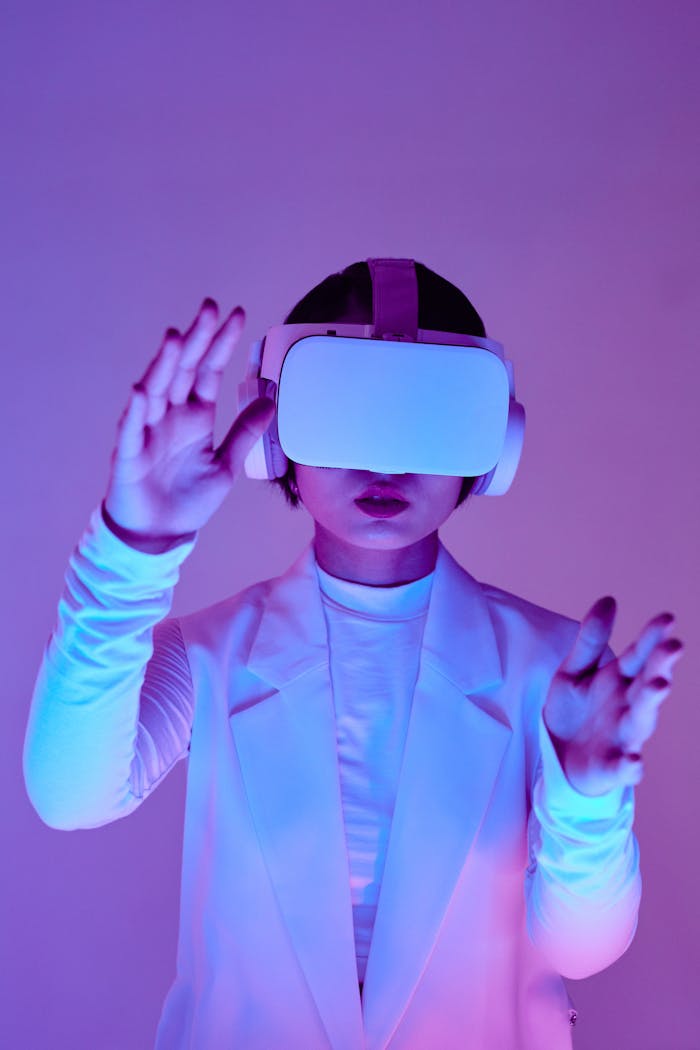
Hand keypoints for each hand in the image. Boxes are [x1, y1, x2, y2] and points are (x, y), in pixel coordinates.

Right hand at [104, 298, 275, 549]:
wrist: (159, 534)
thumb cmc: (188, 498)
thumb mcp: (226, 465)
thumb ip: (244, 432)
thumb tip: (271, 400)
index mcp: (195, 416)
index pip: (209, 371)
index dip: (221, 344)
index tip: (236, 315)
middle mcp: (170, 415)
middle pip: (183, 370)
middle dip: (196, 339)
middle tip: (209, 308)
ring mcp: (147, 431)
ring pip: (156, 390)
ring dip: (164, 365)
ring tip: (176, 338)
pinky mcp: (129, 454)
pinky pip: (132, 428)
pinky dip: (137, 410)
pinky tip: (144, 390)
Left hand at [543, 597, 683, 795]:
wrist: (558, 757)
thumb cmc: (574, 711)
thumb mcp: (574, 671)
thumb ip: (591, 640)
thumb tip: (609, 599)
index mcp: (620, 681)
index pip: (639, 656)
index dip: (652, 637)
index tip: (667, 618)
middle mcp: (628, 706)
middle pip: (647, 683)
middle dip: (660, 665)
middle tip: (673, 647)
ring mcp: (623, 736)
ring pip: (642, 719)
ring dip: (652, 702)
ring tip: (660, 683)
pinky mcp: (612, 766)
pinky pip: (625, 768)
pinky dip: (631, 766)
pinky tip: (633, 760)